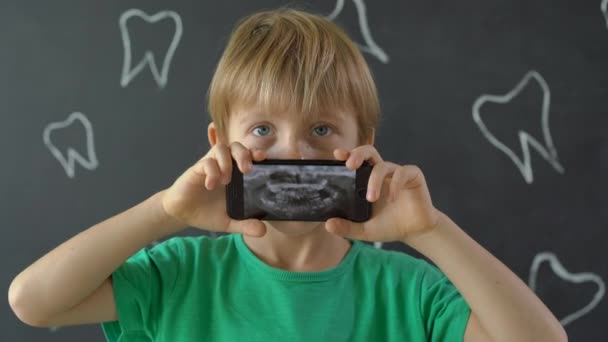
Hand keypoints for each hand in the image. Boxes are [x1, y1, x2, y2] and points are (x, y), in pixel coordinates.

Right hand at [161, 142, 267, 236]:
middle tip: (247, 170)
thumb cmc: (207, 213)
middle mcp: (223, 166)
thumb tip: (263, 231)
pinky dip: (211, 171)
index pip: (248, 156)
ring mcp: (210, 166)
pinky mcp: (196, 169)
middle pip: (236, 147)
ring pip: (220, 148)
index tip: (262, 157)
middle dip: (243, 154)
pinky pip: (206, 162)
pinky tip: (211, 185)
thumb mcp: (229, 222)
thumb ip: (245, 225)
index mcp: (235, 175)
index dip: (255, 153)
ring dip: (226, 162)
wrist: (182, 215)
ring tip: (226, 181)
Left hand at [325, 145, 440, 242]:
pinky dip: (394, 185)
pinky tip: (391, 199)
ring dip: (374, 181)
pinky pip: (402, 173)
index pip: (356, 161)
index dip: (347, 154)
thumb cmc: (389, 226)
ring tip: (371, 199)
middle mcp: (381, 173)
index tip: (337, 154)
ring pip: (382, 166)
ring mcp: (397, 173)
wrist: (414, 231)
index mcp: (368, 180)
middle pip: (369, 151)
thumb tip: (327, 224)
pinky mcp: (412, 176)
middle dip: (358, 154)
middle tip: (350, 165)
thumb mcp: (364, 230)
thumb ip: (347, 227)